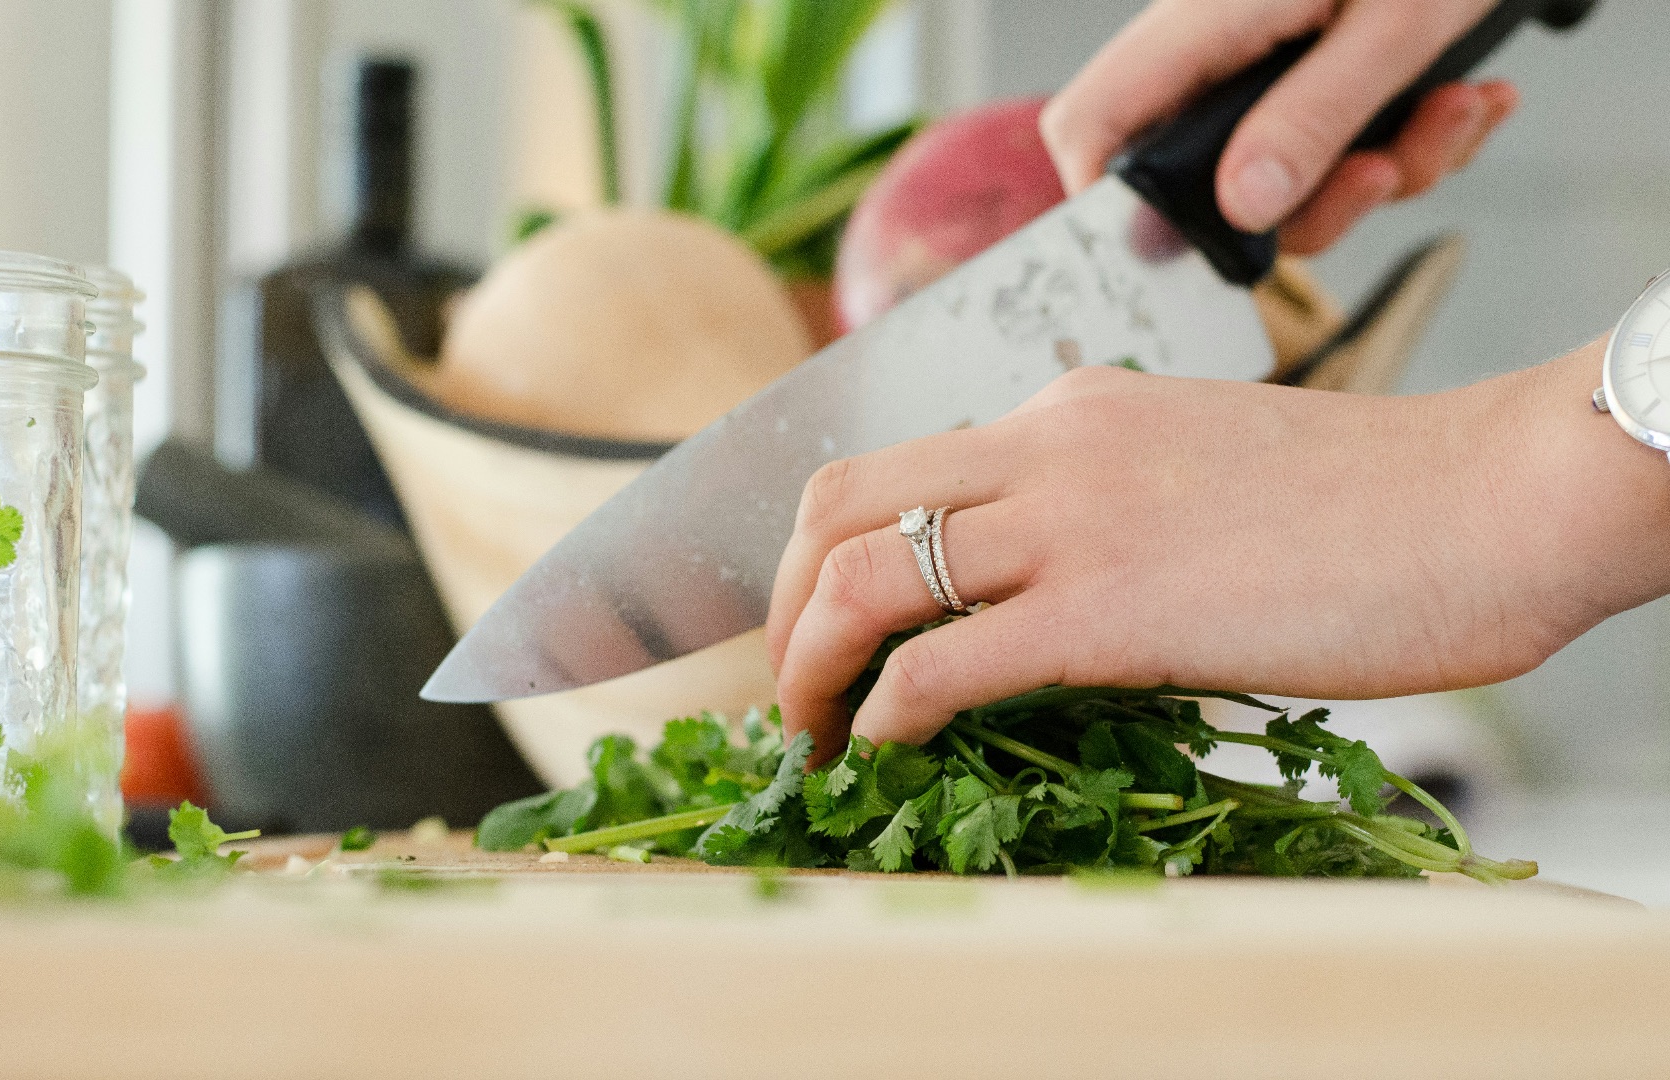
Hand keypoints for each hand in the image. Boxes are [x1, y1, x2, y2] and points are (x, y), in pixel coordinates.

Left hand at [767, 341, 1669, 761]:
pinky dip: (882, 714)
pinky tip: (883, 749)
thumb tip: (1031, 598)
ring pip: (860, 579)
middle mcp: (1043, 445)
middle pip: (834, 506)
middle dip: (779, 606)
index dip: (819, 552)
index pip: (888, 467)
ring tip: (809, 736)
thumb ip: (1100, 507)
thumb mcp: (1194, 468)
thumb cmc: (1366, 505)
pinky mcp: (1108, 609)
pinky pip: (941, 664)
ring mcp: (1069, 521)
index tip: (819, 627)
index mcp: (1064, 412)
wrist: (1487, 500)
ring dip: (805, 668)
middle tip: (789, 687)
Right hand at [1039, 0, 1518, 253]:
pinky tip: (1466, 97)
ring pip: (1291, 178)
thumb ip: (1313, 118)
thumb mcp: (1390, 26)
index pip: (1092, 123)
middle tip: (1383, 170)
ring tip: (1456, 109)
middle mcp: (1218, 52)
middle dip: (1315, 202)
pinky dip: (1412, 140)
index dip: (1106, 202)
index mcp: (1201, 23)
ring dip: (1387, 168)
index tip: (1177, 250)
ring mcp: (1266, 66)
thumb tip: (1245, 207)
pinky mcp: (1315, 74)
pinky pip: (1342, 149)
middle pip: (1206, 181)